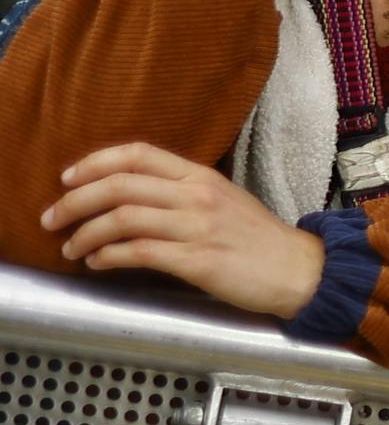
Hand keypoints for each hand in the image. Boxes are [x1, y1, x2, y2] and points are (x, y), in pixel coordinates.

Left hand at [44, 145, 327, 318]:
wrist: (300, 271)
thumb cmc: (258, 240)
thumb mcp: (223, 200)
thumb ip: (181, 192)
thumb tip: (129, 196)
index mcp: (201, 177)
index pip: (138, 154)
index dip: (95, 162)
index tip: (67, 178)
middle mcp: (197, 196)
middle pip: (120, 185)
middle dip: (75, 201)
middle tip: (52, 218)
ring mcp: (198, 227)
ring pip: (123, 218)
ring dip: (86, 233)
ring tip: (72, 247)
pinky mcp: (199, 260)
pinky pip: (140, 252)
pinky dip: (108, 256)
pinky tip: (98, 262)